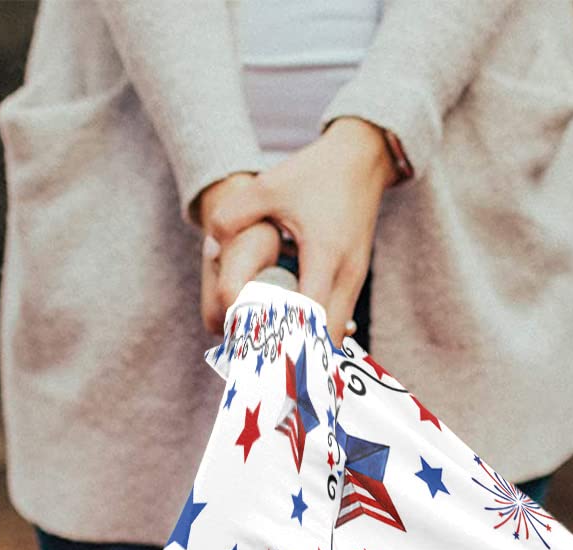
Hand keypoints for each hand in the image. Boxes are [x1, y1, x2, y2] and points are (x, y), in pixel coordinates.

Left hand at [202, 118, 395, 341]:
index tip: (261, 356)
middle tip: (264, 367)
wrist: (361, 159)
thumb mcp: (270, 186)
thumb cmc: (315, 173)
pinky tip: (291, 337)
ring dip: (308, 348)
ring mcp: (355, 280)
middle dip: (298, 358)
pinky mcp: (354, 280)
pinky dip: (316, 333)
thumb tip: (210, 246)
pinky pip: (337, 321)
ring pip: (335, 335)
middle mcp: (346, 275)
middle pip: (327, 340)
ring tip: (275, 359)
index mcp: (325, 256)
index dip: (287, 340)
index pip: (309, 317)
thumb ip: (234, 214)